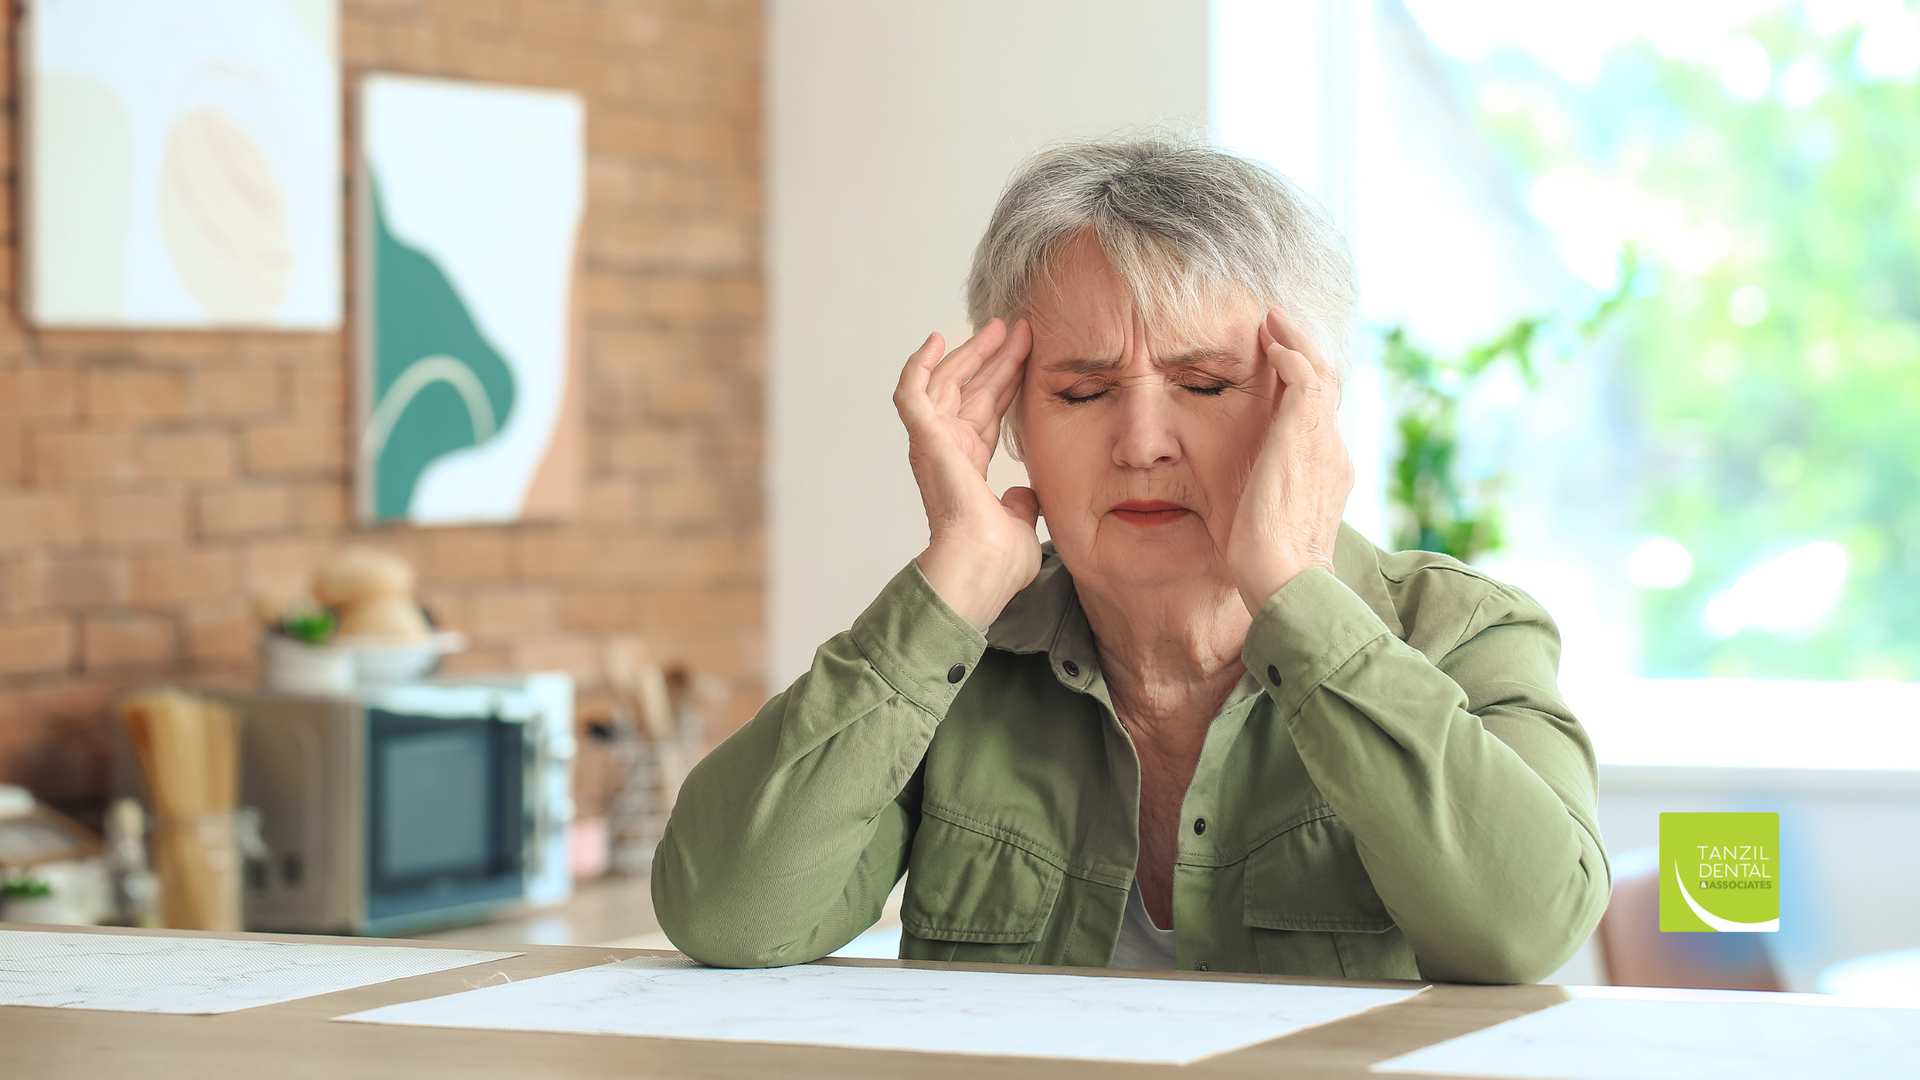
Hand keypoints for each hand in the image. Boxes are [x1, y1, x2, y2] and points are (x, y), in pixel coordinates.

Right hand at [895, 319, 1041, 630]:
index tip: (1030, 354)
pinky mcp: (924, 436)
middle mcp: (948, 450)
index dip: (1007, 381)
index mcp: (968, 467)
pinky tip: (936, 340)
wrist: (982, 563)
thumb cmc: (998, 560)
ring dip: (971, 353)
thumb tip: (1026, 492)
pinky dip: (919, 365)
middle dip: (994, 358)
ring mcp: (933, 442)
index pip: (988, 412)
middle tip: (1017, 329)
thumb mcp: (1022, 522)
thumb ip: (1022, 503)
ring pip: (948, 382)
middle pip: (972, 390)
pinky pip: (911, 391)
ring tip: (998, 326)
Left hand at [1227, 307, 1353, 615]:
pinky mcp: (1305, 436)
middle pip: (1326, 386)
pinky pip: (1305, 381)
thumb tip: (1248, 487)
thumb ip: (1266, 492)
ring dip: (1295, 343)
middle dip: (1302, 350)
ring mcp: (1323, 442)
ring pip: (1319, 375)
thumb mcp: (1267, 519)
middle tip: (1276, 325)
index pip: (1320, 414)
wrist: (1285, 579)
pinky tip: (1270, 345)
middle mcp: (1333, 451)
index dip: (1302, 382)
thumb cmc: (1267, 565)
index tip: (1279, 360)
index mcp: (1327, 471)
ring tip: (1272, 320)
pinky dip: (1290, 356)